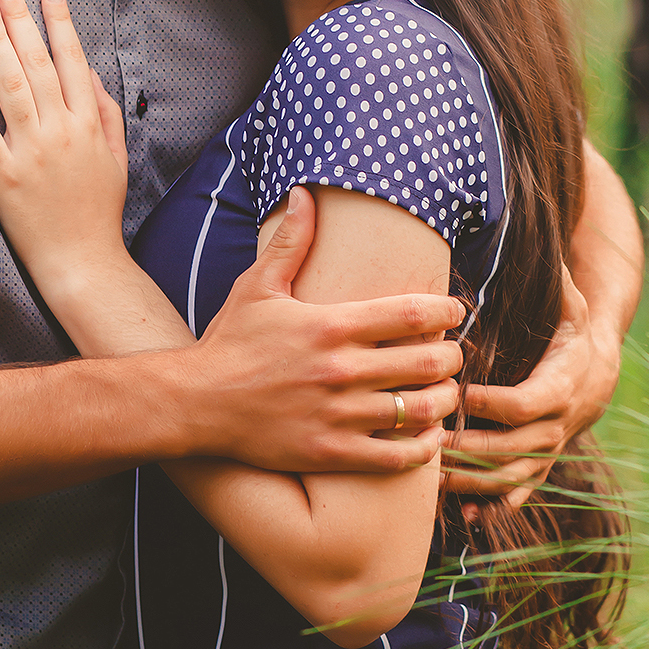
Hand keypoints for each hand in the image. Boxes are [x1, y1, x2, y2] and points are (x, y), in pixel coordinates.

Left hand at [0, 0, 128, 291]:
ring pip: (11, 85)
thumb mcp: (116, 158)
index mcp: (88, 124)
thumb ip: (105, 113)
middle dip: (21, 19)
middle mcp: (60, 131)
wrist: (83, 262)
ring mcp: (31, 151)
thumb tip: (90, 73)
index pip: (73, 60)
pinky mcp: (3, 175)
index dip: (59, 22)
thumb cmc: (99, 211)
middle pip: (39, 62)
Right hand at [191, 187, 465, 475]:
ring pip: (422, 410)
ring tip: (443, 392)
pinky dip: (423, 446)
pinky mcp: (332, 452)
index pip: (414, 313)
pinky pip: (399, 455)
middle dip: (452, 356)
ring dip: (444, 399)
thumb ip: (290, 241)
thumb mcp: (256, 287)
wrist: (194, 403)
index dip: (447, 310)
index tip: (454, 310)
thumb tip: (303, 194)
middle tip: (450, 353)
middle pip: (430, 362)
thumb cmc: (229, 343)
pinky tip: (424, 434)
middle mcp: (341, 370)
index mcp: (331, 325)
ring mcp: (338, 415)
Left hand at [443, 265, 619, 506]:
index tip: (456, 395)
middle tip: (426, 440)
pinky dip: (493, 509)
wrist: (600, 371)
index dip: (490, 404)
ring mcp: (548, 451)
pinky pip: (518, 494)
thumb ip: (557, 285)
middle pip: (510, 448)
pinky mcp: (540, 466)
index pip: (523, 403)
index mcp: (561, 386)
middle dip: (468, 448)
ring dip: (471, 482)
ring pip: (510, 477)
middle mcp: (557, 426)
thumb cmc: (573, 331)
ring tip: (430, 478)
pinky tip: (466, 520)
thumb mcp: (570, 306)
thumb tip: (547, 256)